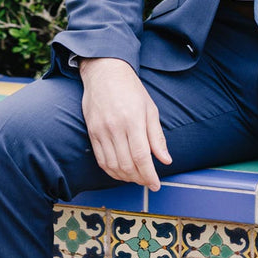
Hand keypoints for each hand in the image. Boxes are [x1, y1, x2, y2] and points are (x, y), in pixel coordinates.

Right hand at [79, 57, 171, 189]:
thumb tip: (165, 160)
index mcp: (133, 119)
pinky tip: (121, 172)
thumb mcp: (150, 108)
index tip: (155, 185)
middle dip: (139, 178)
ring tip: (136, 178)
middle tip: (148, 182)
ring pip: (112, 166)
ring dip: (125, 178)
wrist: (105, 72)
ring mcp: (101, 130)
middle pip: (126, 164)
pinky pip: (101, 159)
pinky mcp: (91, 132)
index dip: (149, 175)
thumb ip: (157, 136)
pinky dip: (111, 171)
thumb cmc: (131, 88)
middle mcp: (115, 127)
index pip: (141, 156)